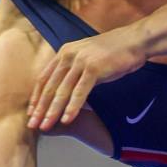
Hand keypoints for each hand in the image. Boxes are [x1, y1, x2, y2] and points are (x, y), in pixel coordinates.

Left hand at [28, 27, 146, 129]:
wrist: (134, 41)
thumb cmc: (113, 53)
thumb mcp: (87, 58)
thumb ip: (74, 71)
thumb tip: (65, 90)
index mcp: (64, 53)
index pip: (44, 78)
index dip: (36, 97)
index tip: (32, 113)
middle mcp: (68, 56)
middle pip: (49, 86)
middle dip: (40, 108)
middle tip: (32, 125)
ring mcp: (81, 61)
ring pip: (62, 91)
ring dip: (53, 110)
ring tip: (45, 126)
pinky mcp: (94, 68)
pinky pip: (80, 92)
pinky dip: (72, 107)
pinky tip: (67, 120)